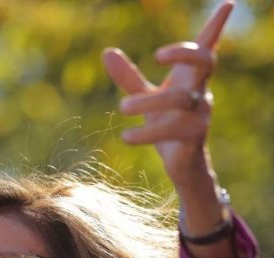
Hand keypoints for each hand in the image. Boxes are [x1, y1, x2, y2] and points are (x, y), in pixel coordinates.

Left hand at [102, 1, 232, 187]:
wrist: (181, 165)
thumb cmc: (167, 125)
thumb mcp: (146, 98)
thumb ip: (129, 77)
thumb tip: (107, 51)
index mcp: (190, 78)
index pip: (206, 48)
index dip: (216, 26)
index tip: (227, 3)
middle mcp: (200, 92)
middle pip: (206, 61)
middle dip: (185, 52)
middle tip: (157, 56)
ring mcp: (200, 114)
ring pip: (182, 99)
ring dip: (149, 102)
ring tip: (123, 107)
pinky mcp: (194, 138)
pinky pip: (174, 129)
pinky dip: (146, 133)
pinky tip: (126, 136)